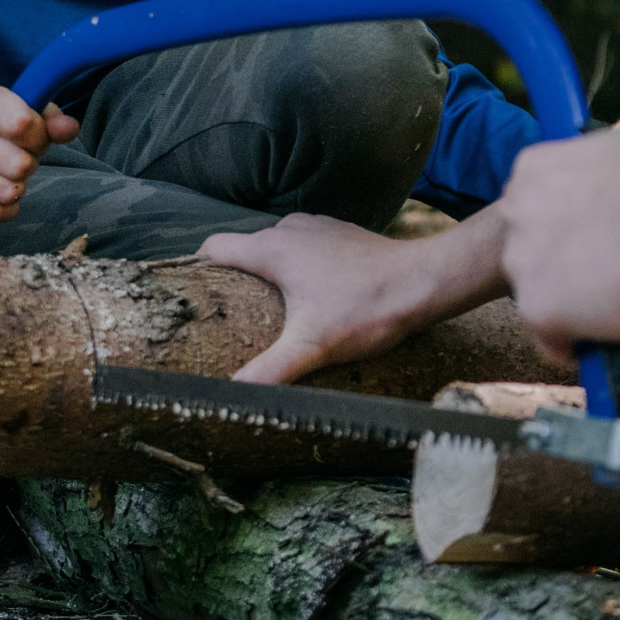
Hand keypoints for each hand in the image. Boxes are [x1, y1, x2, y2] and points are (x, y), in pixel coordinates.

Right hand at [0, 86, 78, 222]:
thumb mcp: (13, 109)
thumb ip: (48, 119)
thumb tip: (70, 129)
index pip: (21, 123)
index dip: (39, 136)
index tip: (33, 136)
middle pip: (18, 164)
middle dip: (28, 165)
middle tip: (18, 159)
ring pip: (6, 191)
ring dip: (16, 189)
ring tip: (5, 175)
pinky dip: (5, 209)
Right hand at [200, 214, 441, 384]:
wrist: (424, 281)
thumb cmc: (368, 308)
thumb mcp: (314, 344)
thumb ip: (270, 369)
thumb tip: (231, 392)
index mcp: (272, 248)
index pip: (213, 247)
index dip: (198, 270)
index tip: (195, 297)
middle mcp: (289, 229)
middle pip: (244, 249)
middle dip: (234, 279)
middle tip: (232, 316)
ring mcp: (317, 227)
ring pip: (275, 246)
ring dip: (268, 272)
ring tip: (270, 308)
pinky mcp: (340, 233)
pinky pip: (304, 246)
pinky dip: (298, 265)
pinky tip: (312, 294)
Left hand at [499, 127, 619, 360]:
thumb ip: (610, 170)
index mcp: (532, 170)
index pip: (536, 207)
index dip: (568, 228)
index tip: (595, 239)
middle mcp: (513, 214)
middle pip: (531, 251)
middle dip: (563, 264)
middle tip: (607, 276)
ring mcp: (520, 264)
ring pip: (538, 296)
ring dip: (568, 307)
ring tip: (611, 314)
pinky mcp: (535, 310)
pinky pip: (550, 341)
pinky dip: (572, 347)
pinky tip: (599, 346)